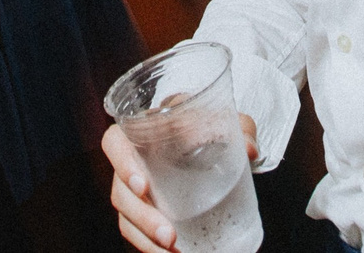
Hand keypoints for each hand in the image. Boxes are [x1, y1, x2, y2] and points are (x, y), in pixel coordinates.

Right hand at [104, 115, 259, 252]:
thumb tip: (249, 150)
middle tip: (168, 234)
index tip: (143, 187)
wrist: (212, 142)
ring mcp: (135, 188)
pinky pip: (136, 231)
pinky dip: (148, 246)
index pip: (115, 143)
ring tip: (171, 250)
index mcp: (144, 132)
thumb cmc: (212, 128)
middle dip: (142, 217)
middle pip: (120, 190)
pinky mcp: (144, 209)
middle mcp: (133, 161)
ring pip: (126, 215)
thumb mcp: (228, 123)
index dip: (122, 164)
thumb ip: (241, 129)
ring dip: (145, 236)